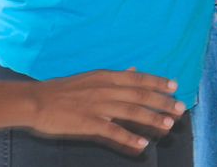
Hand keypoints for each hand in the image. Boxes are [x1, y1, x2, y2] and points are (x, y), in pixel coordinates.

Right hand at [26, 69, 183, 151]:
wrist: (36, 101)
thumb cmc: (63, 90)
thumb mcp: (91, 77)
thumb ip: (114, 76)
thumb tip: (134, 70)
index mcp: (106, 77)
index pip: (138, 79)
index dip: (158, 82)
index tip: (175, 86)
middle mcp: (105, 89)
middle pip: (140, 95)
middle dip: (162, 102)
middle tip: (180, 108)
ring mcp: (97, 106)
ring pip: (131, 112)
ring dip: (152, 118)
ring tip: (169, 124)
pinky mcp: (88, 123)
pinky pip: (112, 131)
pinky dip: (129, 138)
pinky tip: (142, 144)